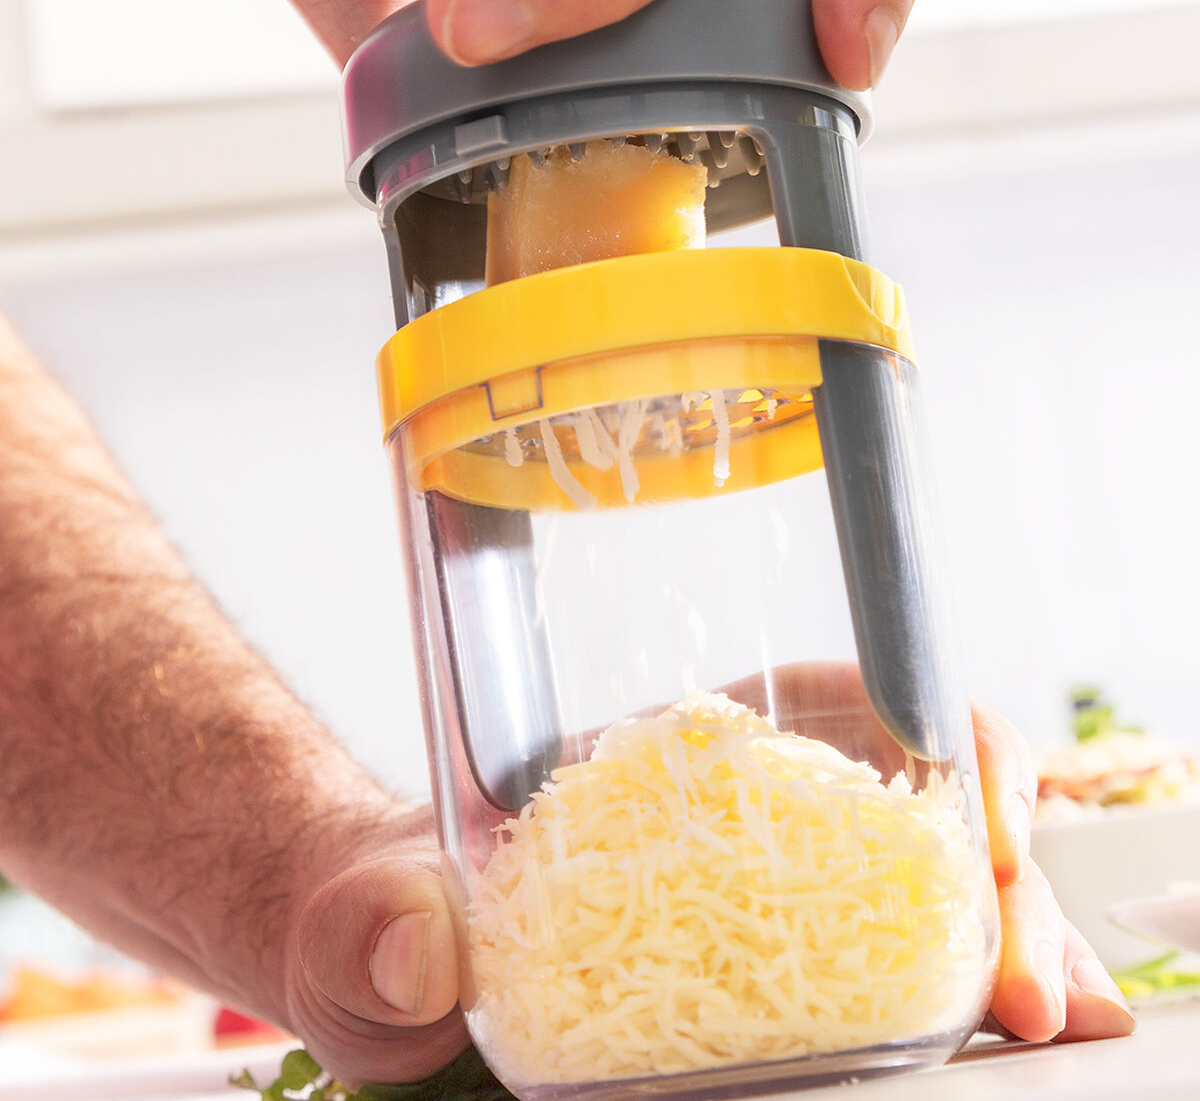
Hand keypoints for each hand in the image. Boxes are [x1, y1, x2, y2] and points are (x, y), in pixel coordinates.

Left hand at [292, 663, 1131, 1087]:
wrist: (382, 954)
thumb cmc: (386, 906)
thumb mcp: (371, 912)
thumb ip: (379, 925)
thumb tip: (417, 952)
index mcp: (665, 759)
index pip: (838, 699)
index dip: (935, 737)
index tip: (975, 821)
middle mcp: (734, 809)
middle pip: (910, 802)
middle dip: (994, 877)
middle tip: (1032, 991)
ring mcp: (759, 890)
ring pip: (918, 888)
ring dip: (999, 944)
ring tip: (1040, 1023)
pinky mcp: (763, 972)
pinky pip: (883, 968)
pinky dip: (953, 995)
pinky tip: (985, 1039)